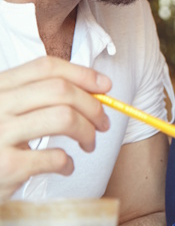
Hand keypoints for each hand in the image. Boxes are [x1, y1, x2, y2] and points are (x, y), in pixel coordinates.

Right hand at [0, 56, 111, 199]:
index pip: (46, 67)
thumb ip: (40, 95)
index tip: (106, 86)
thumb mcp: (7, 109)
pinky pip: (55, 157)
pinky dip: (68, 163)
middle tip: (103, 123)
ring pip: (64, 118)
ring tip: (89, 144)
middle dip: (93, 106)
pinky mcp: (6, 166)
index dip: (82, 74)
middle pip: (61, 90)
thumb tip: (99, 88)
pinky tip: (65, 167)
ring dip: (87, 132)